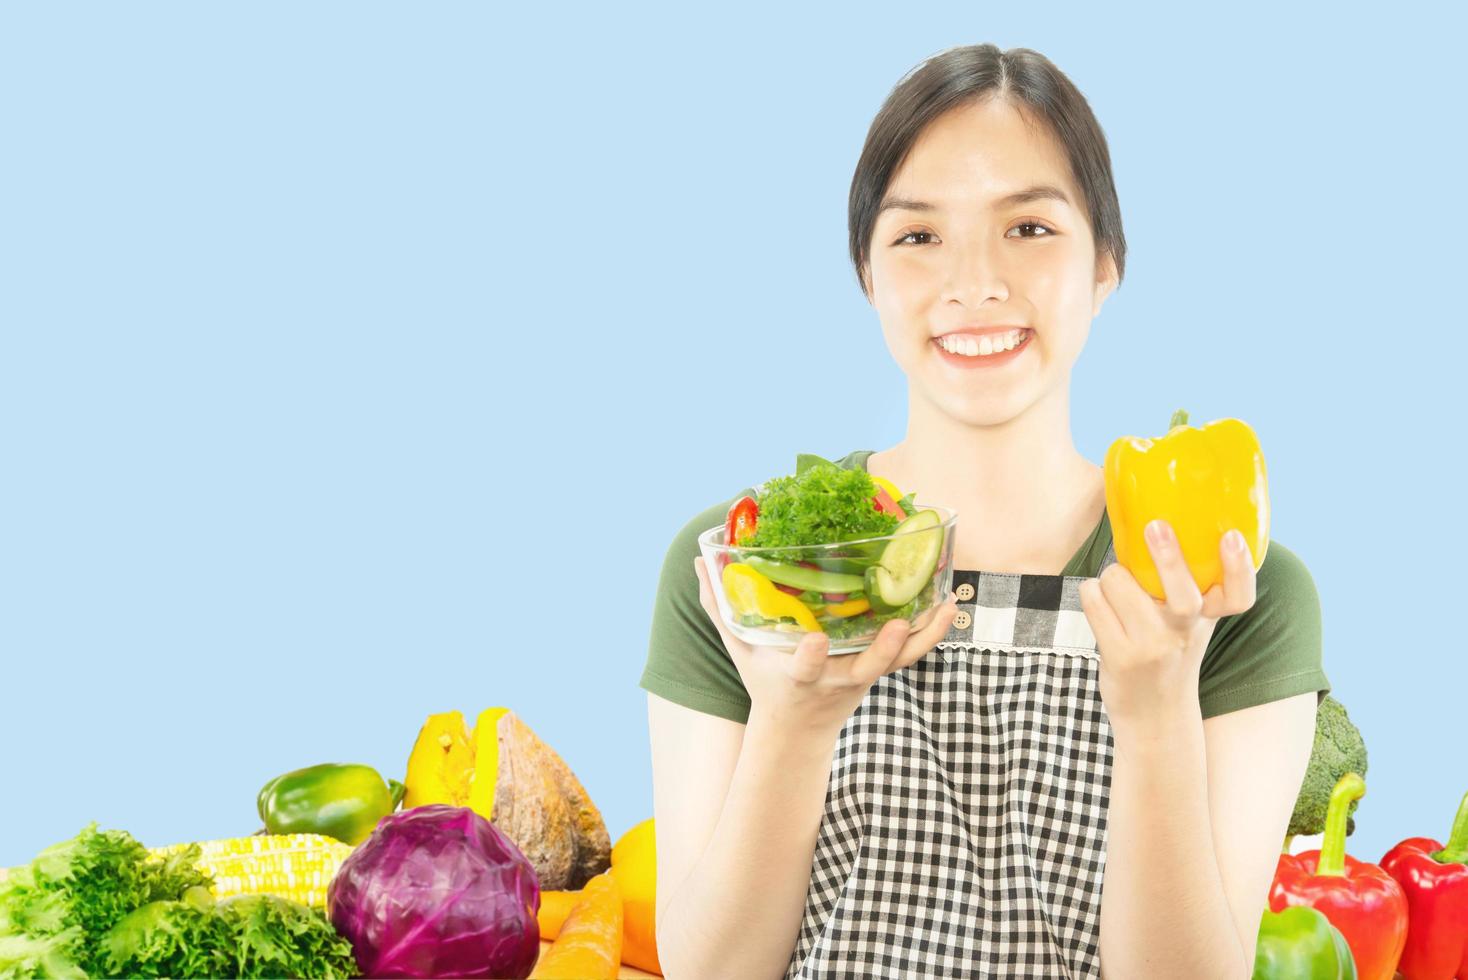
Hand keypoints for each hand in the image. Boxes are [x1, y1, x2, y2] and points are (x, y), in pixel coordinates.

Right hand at [694, 556, 958, 737]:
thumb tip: (699, 559)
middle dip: (881, 651)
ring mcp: (863, 676)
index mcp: (798, 675)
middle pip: (866, 669)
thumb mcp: (739, 648)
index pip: (805, 668)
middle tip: (896, 625)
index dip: (811, 657)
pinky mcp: (881, 672)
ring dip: (924, 637)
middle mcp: (836, 678)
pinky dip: (931, 632)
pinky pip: (911, 654)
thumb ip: (720, 605)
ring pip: (899, 662)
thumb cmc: (765, 679)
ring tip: (946, 604)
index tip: (815, 641)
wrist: (798, 730)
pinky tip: (948, 605)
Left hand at [1077, 521, 1257, 732]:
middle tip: (1156, 527)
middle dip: (1167, 555)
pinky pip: (1093, 598)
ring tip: (1116, 593)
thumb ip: (1191, 588)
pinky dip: (1091, 593)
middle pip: (1181, 590)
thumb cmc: (1170, 652)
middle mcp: (1184, 633)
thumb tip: (1164, 523)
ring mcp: (1152, 647)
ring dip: (1110, 577)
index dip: (1240, 566)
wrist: (1154, 715)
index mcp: (1209, 619)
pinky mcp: (1119, 656)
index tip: (1231, 536)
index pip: (1239, 594)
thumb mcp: (1193, 624)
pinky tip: (1100, 604)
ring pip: (1118, 581)